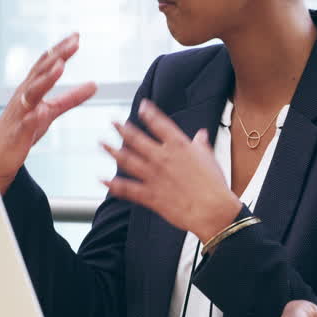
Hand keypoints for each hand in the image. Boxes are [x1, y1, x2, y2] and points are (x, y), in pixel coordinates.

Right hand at [0, 33, 97, 194]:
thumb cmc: (23, 130)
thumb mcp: (51, 111)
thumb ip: (71, 98)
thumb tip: (95, 85)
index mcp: (31, 89)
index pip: (46, 64)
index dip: (60, 50)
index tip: (76, 36)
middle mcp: (23, 96)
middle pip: (40, 71)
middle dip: (57, 56)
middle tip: (75, 41)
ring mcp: (19, 113)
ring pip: (32, 92)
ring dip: (46, 78)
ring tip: (60, 66)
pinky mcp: (18, 133)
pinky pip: (26, 123)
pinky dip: (33, 116)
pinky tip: (41, 112)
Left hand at [102, 99, 242, 241]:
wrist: (212, 210)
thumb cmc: (214, 185)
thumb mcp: (209, 159)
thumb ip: (201, 145)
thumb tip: (200, 135)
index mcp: (178, 145)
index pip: (159, 123)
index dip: (149, 113)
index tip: (142, 106)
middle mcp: (162, 157)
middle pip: (136, 138)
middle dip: (122, 129)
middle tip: (113, 122)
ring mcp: (153, 175)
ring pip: (127, 160)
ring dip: (112, 151)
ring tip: (102, 143)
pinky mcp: (149, 195)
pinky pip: (126, 188)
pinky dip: (113, 184)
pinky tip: (103, 180)